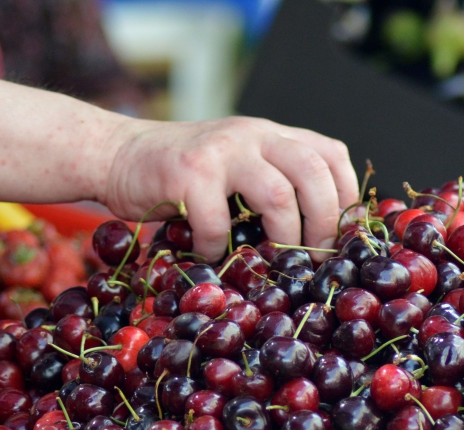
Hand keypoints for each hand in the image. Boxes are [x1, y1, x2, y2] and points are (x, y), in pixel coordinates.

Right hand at [101, 116, 358, 261]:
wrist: (117, 155)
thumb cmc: (185, 178)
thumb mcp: (239, 168)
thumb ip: (276, 183)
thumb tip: (323, 240)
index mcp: (273, 135)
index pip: (331, 155)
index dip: (347, 196)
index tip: (344, 235)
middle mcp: (253, 135)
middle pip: (313, 172)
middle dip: (325, 222)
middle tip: (318, 256)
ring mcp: (221, 151)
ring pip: (277, 194)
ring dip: (283, 238)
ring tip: (274, 261)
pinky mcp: (187, 173)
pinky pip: (218, 221)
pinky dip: (218, 248)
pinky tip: (209, 254)